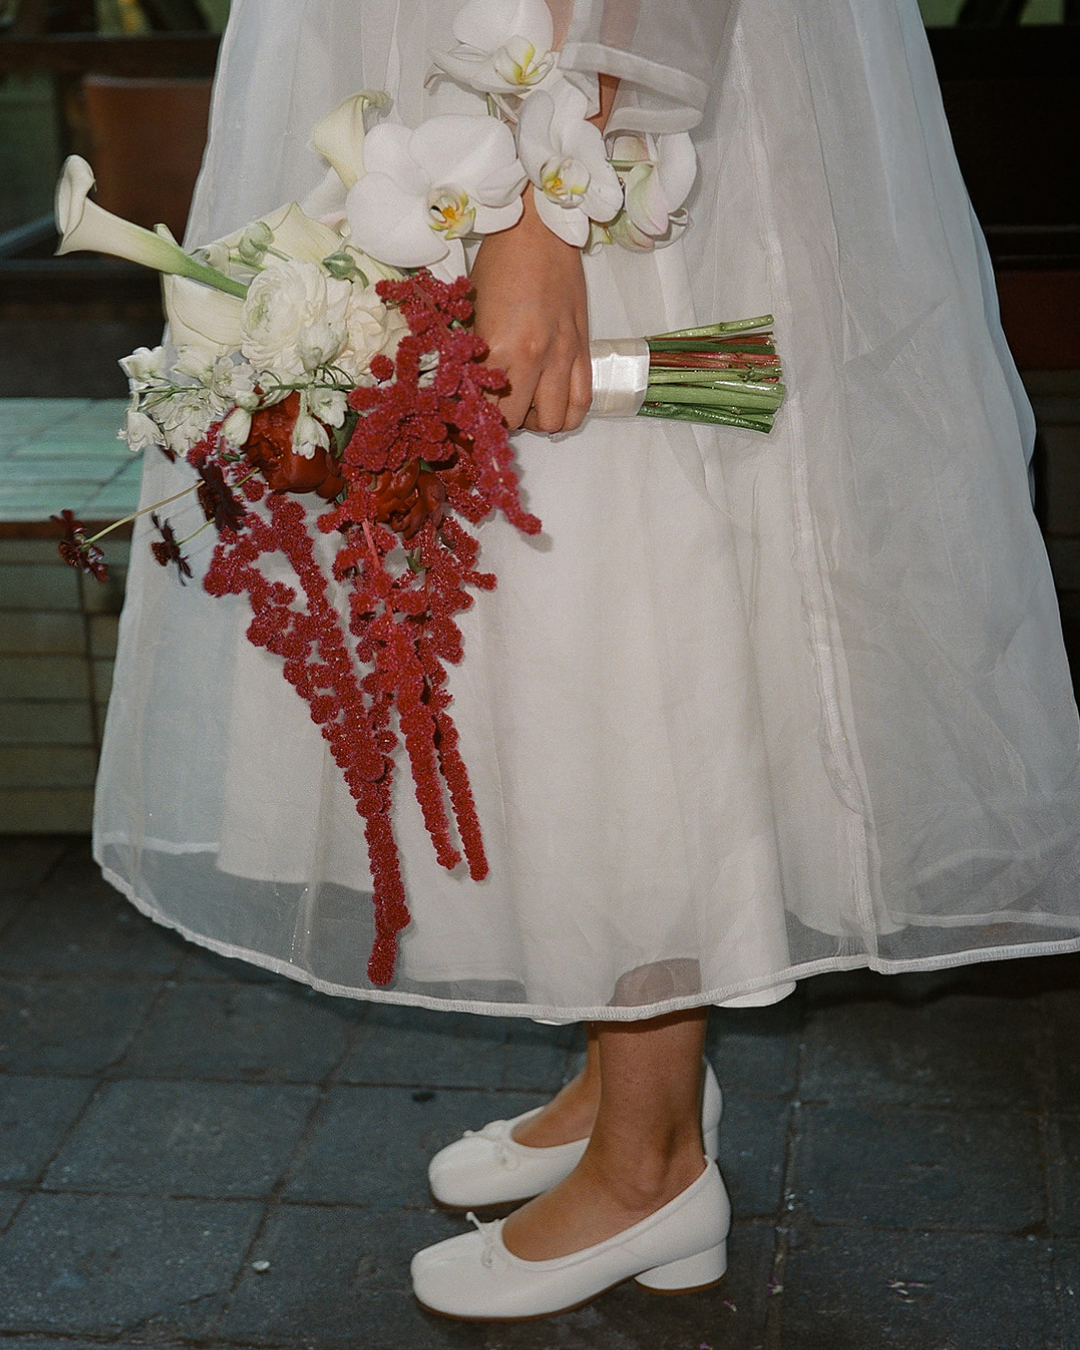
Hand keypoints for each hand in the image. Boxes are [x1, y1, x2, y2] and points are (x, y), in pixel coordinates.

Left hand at [469, 187, 590, 434]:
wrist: (539, 230)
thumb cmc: (498, 264)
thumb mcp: (472, 312)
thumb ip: (473, 356)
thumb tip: (468, 389)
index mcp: (499, 347)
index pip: (485, 408)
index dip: (474, 417)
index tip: (469, 412)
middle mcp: (535, 357)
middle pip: (517, 423)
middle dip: (503, 421)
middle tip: (495, 405)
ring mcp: (564, 356)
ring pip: (554, 422)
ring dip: (536, 420)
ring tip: (525, 403)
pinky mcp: (583, 350)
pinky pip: (581, 402)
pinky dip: (566, 414)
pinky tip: (551, 400)